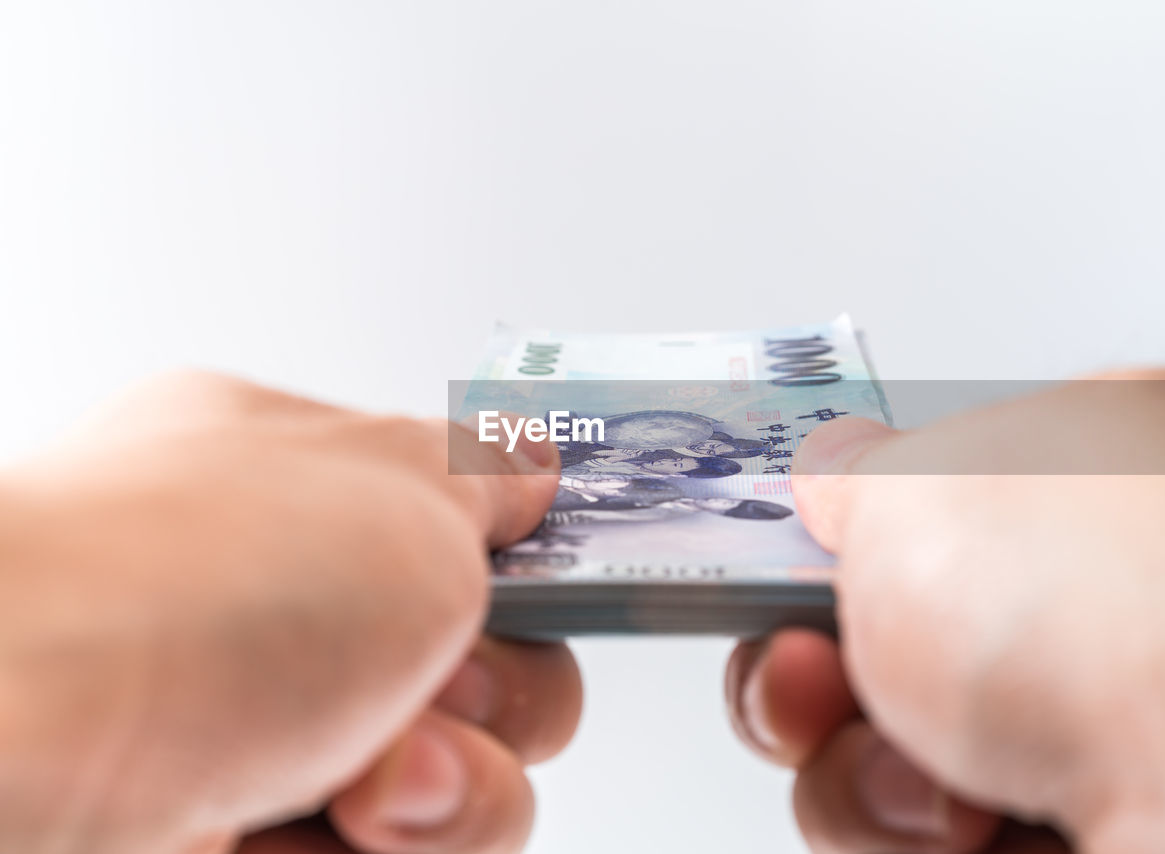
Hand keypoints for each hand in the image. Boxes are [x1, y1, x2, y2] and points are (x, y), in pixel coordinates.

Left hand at [0, 371, 580, 853]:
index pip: (484, 542)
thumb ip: (492, 472)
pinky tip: (278, 834)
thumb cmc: (186, 586)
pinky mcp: (237, 841)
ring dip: (441, 803)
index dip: (537, 586)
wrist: (0, 740)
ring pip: (450, 800)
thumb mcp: (400, 482)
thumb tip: (536, 458)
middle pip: (494, 684)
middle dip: (496, 708)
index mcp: (322, 491)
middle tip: (431, 693)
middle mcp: (296, 612)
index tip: (553, 610)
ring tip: (356, 785)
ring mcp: (265, 735)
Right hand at [726, 370, 1164, 853]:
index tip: (765, 596)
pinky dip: (916, 849)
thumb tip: (827, 467)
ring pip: (883, 778)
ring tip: (932, 782)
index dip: (809, 570)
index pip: (895, 531)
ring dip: (862, 785)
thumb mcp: (913, 489)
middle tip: (810, 687)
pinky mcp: (1082, 840)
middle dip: (803, 690)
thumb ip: (852, 477)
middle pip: (868, 663)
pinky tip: (973, 832)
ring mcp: (1082, 737)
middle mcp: (1067, 613)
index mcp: (1049, 488)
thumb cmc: (1107, 595)